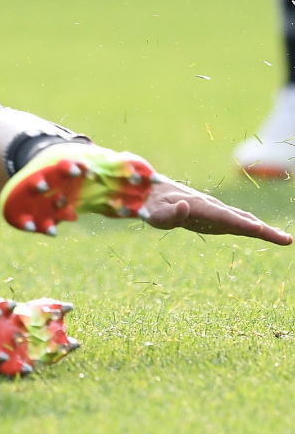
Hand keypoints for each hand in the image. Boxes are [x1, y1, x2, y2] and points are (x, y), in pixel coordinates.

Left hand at [142, 181, 292, 245]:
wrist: (153, 193)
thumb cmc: (153, 207)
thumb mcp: (155, 213)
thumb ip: (169, 214)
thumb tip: (184, 207)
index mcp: (198, 206)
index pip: (222, 216)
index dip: (240, 223)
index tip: (258, 228)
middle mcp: (211, 206)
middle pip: (240, 218)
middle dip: (262, 229)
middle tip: (285, 239)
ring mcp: (215, 211)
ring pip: (242, 219)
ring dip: (263, 228)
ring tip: (284, 239)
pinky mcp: (216, 217)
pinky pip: (238, 221)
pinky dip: (253, 226)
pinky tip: (266, 232)